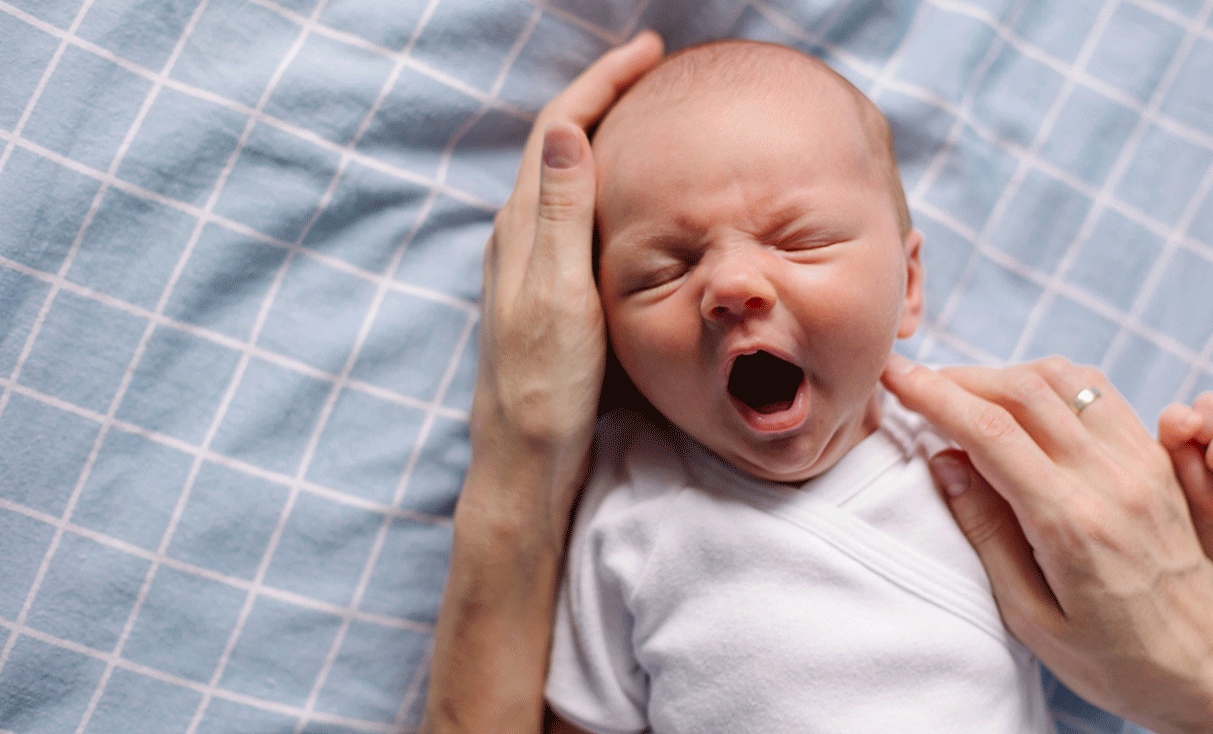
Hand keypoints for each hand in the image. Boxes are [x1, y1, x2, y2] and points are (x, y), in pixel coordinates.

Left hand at [467, 30, 663, 535]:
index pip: (558, 129)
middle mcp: (517, 238)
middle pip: (558, 142)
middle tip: (650, 68)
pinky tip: (626, 195)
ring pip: (563, 175)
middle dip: (602, 96)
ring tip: (643, 114)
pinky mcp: (542, 290)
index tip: (646, 51)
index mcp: (522, 230)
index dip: (600, 83)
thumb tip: (565, 129)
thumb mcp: (559, 299)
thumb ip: (560, 216)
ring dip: (600, 133)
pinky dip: (599, 181)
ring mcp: (527, 264)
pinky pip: (570, 211)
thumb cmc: (545, 388)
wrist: (524, 459)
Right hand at [881, 355, 1212, 733]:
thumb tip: (943, 460)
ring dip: (1003, 373)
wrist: (1200, 662)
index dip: (933, 393)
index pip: (990, 431)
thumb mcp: (1029, 616)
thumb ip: (986, 533)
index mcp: (1071, 523)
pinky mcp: (1154, 458)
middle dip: (959, 377)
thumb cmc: (1108, 656)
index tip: (893, 374)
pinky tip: (1020, 399)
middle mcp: (1110, 480)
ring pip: (1063, 379)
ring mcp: (1139, 463)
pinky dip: (1048, 381)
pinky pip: (1098, 392)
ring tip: (964, 392)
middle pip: (1023, 390)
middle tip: (918, 383)